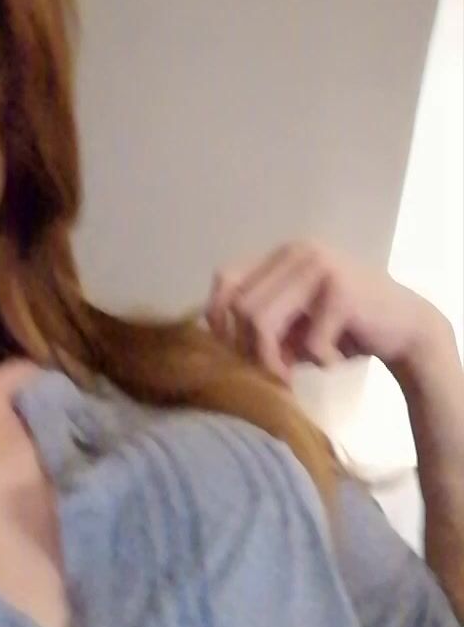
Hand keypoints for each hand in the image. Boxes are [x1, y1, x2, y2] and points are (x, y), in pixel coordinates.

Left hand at [203, 239, 447, 386]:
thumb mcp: (295, 328)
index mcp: (282, 256)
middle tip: (273, 372)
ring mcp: (320, 267)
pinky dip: (319, 362)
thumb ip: (261, 329)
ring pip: (262, 321)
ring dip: (273, 360)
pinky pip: (308, 342)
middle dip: (248, 350)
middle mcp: (298, 252)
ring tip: (292, 373)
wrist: (409, 329)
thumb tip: (219, 346)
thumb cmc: (346, 331)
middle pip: (240, 306)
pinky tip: (336, 359)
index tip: (234, 351)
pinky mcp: (341, 291)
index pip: (226, 279)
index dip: (218, 318)